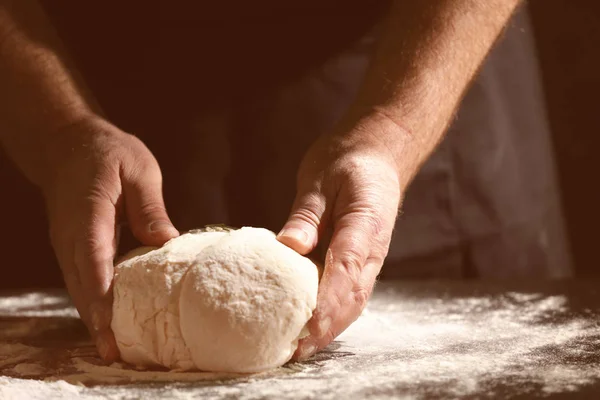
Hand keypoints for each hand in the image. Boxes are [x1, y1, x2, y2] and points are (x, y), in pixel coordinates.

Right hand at [41, 117, 178, 360]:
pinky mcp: (73, 248)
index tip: (112, 321)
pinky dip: (94, 304)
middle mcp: (71, 235)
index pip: (93, 256)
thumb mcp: (137, 168)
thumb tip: (166, 243)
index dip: (102, 291)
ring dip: (94, 320)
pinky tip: (111, 323)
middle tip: (117, 352)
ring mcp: (67, 243)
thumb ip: (149, 206)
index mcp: (88, 212)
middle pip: (81, 284)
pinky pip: (81, 281)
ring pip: (78, 288)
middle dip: (98, 320)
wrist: (65, 145)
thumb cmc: (106, 152)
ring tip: (115, 350)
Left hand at [277, 116, 402, 359]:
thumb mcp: (322, 178)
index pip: (347, 270)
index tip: (305, 327)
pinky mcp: (357, 261)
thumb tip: (288, 247)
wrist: (375, 156)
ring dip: (328, 329)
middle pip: (352, 298)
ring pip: (352, 302)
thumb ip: (307, 213)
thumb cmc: (348, 163)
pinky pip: (346, 294)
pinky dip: (329, 315)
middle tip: (293, 352)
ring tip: (296, 351)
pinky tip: (305, 328)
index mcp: (364, 225)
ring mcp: (368, 258)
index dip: (327, 302)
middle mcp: (371, 249)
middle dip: (325, 328)